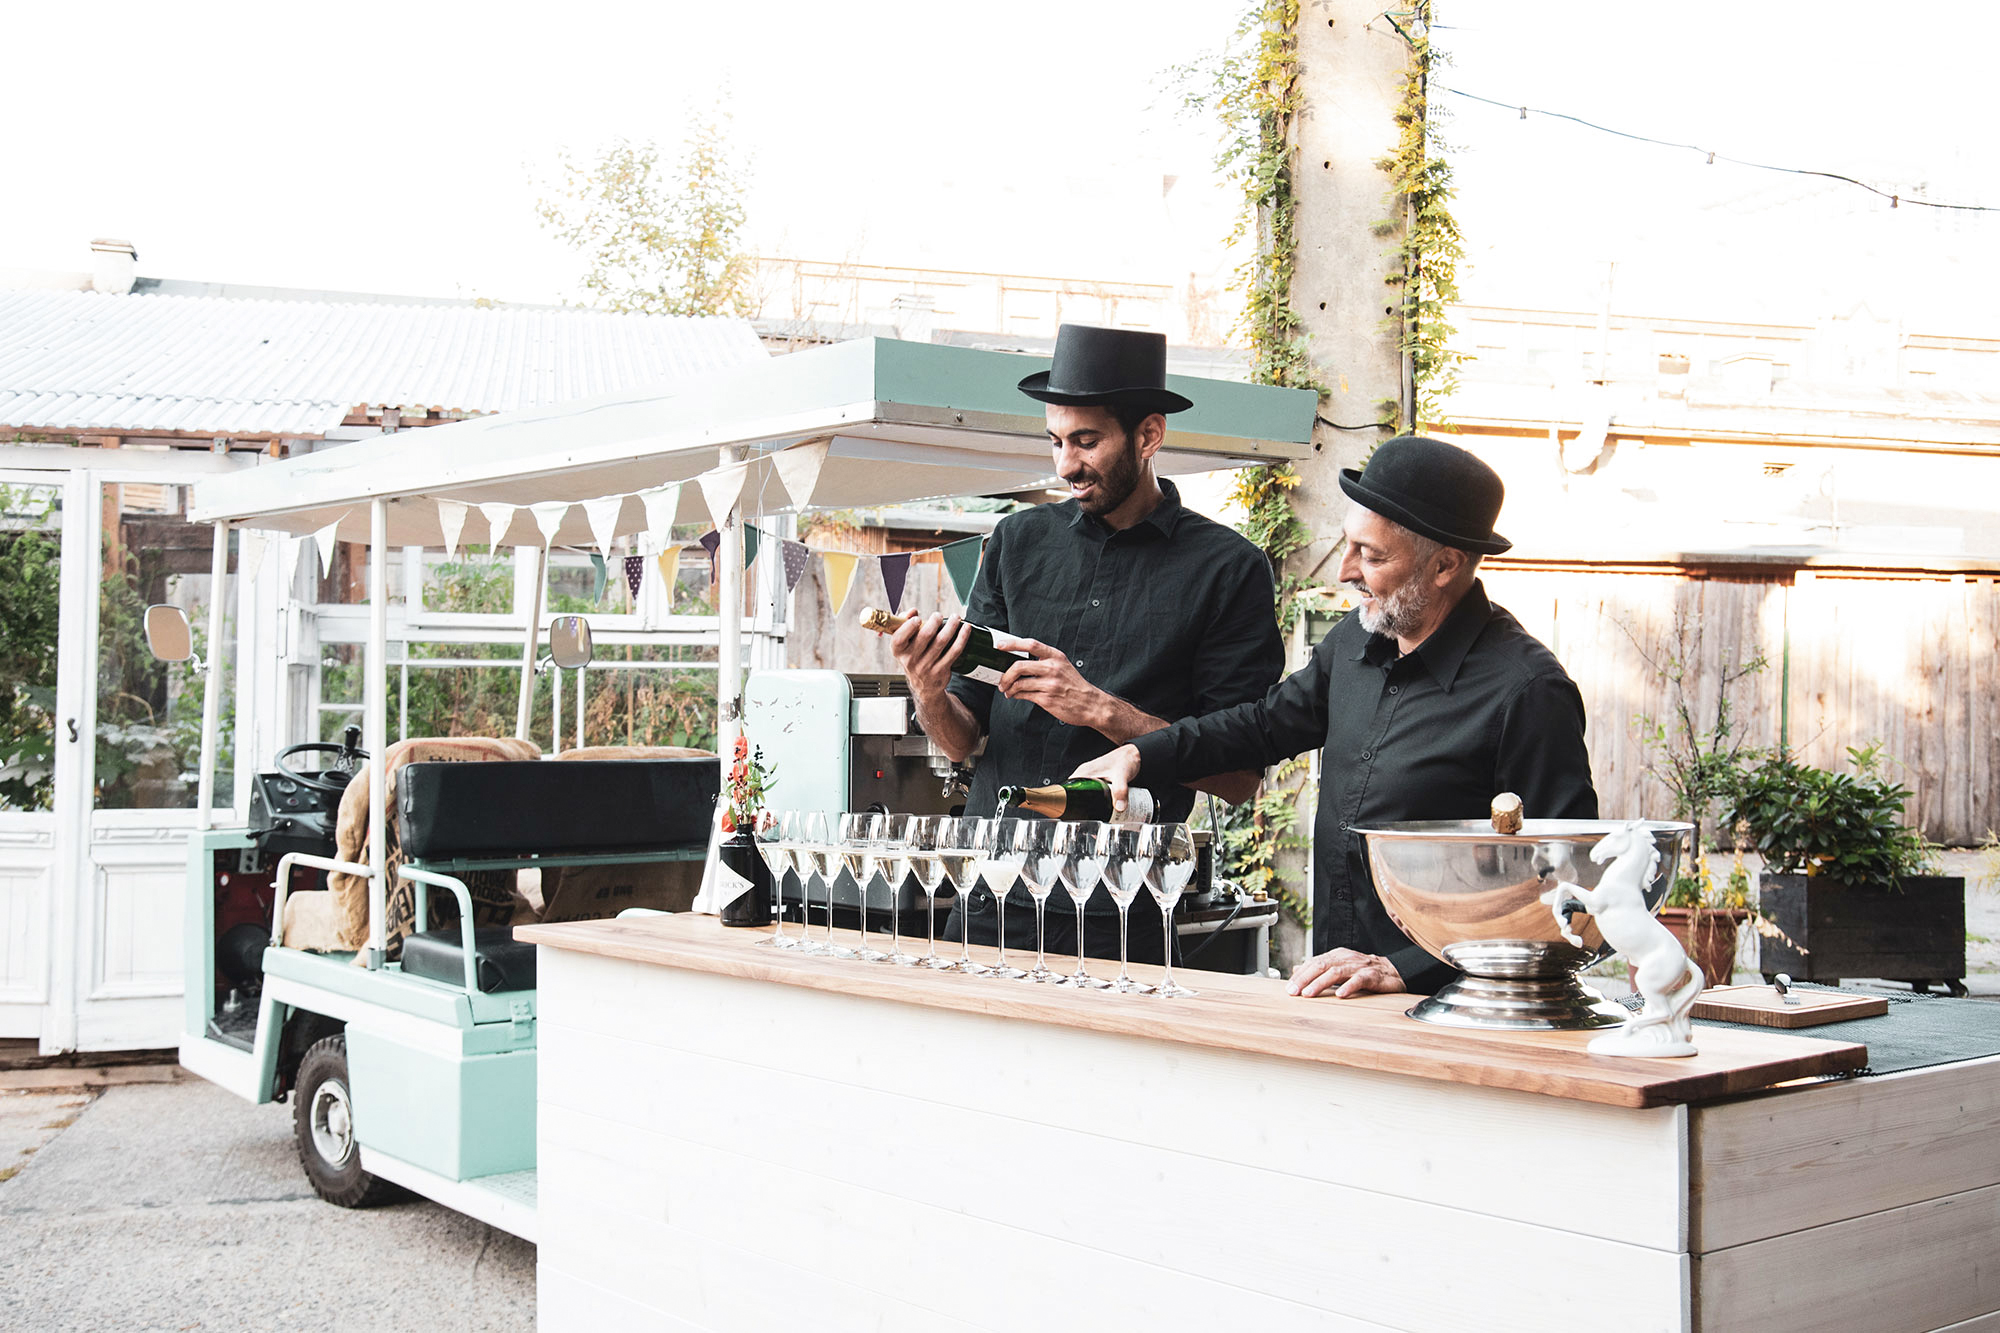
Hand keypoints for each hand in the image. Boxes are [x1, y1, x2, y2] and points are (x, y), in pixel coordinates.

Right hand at [888, 613, 970, 703]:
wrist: (924, 685)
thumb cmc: (914, 658)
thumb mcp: (904, 644)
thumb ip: (904, 624)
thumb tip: (912, 611)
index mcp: (899, 651)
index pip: (899, 639)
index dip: (908, 627)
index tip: (917, 618)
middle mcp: (911, 660)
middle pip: (924, 636)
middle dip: (934, 622)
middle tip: (939, 615)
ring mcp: (927, 666)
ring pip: (941, 641)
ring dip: (951, 626)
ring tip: (955, 617)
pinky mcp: (941, 670)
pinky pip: (954, 651)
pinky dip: (962, 637)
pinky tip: (966, 628)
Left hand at [996, 636, 1108, 727]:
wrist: (1090, 704)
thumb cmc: (1074, 685)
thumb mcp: (1063, 665)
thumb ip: (1044, 661)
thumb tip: (1018, 661)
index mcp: (1056, 657)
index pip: (1031, 644)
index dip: (1012, 644)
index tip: (999, 646)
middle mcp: (1053, 668)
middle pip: (1019, 666)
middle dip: (1005, 674)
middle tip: (1001, 680)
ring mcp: (1050, 685)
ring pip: (1019, 684)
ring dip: (1008, 688)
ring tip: (1007, 690)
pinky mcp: (1047, 699)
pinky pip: (1024, 695)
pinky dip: (1016, 695)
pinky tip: (1015, 695)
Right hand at [1068, 745, 1140, 813]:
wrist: (1136, 755)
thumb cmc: (1126, 760)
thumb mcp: (1121, 776)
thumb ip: (1120, 790)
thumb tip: (1119, 807)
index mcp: (1084, 772)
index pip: (1068, 788)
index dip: (1067, 801)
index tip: (1071, 813)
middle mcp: (1086, 775)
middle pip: (1076, 794)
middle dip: (1080, 808)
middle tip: (1086, 819)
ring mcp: (1093, 778)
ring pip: (1086, 795)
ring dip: (1089, 805)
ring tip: (1095, 817)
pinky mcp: (1100, 782)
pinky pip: (1094, 794)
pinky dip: (1096, 802)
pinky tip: (1103, 810)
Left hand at [1289, 948, 1406, 998]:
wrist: (1393, 972)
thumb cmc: (1363, 971)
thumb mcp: (1339, 968)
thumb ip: (1319, 969)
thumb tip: (1297, 969)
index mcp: (1336, 956)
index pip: (1314, 963)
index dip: (1300, 975)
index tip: (1288, 988)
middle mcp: (1346, 958)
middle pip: (1321, 965)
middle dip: (1305, 979)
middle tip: (1293, 992)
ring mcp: (1359, 966)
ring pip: (1336, 972)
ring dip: (1320, 983)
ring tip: (1308, 994)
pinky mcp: (1372, 976)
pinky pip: (1359, 980)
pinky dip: (1349, 987)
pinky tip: (1340, 995)